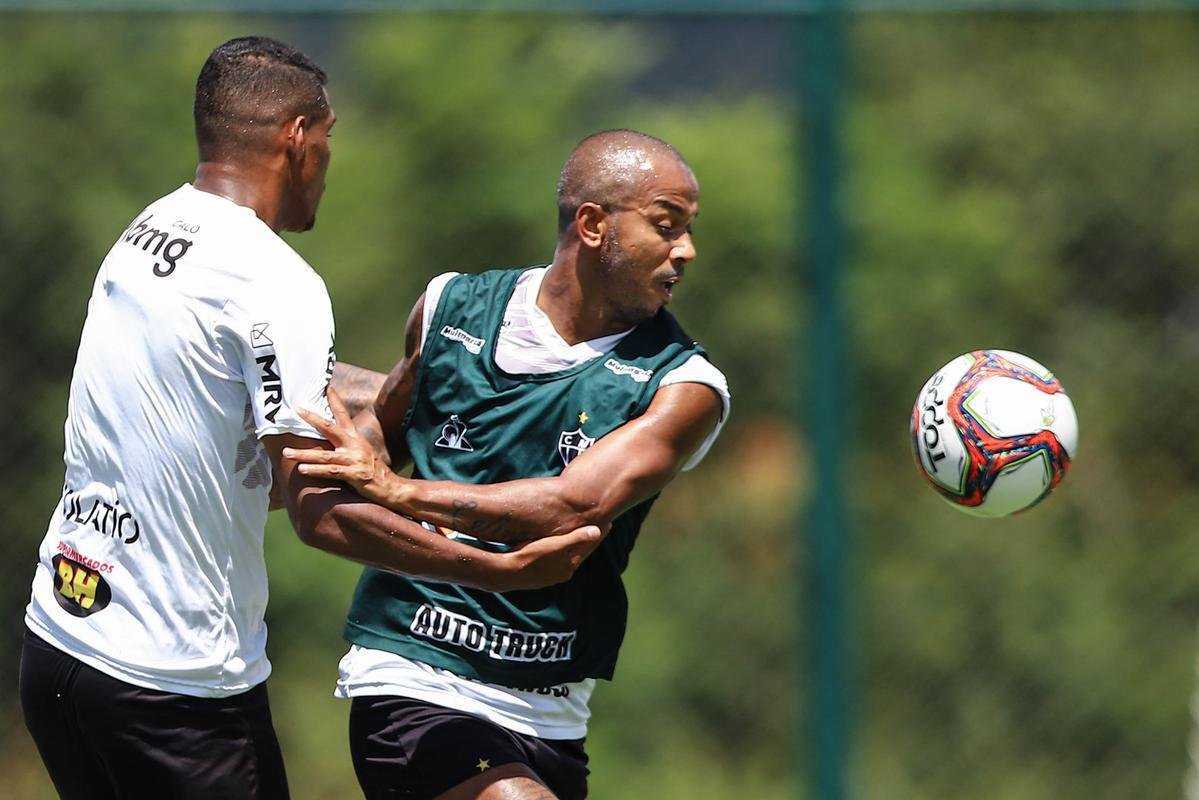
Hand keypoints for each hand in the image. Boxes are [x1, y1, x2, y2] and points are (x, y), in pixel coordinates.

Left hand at [284, 386, 403, 506]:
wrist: (391, 487)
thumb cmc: (374, 471)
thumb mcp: (362, 452)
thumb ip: (346, 446)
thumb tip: (329, 441)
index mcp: (355, 438)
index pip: (344, 415)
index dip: (335, 401)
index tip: (326, 387)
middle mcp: (354, 445)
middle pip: (330, 428)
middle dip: (312, 418)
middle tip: (297, 409)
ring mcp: (353, 459)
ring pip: (324, 455)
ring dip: (303, 454)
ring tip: (286, 452)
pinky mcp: (354, 474)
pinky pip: (331, 471)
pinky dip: (315, 470)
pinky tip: (302, 469)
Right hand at [489, 525, 603, 590]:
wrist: (505, 573)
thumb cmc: (529, 556)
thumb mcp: (555, 546)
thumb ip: (576, 539)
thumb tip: (597, 531)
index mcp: (568, 566)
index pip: (588, 547)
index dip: (597, 534)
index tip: (608, 523)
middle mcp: (561, 573)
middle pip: (579, 552)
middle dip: (587, 539)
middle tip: (596, 526)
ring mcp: (549, 575)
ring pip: (566, 556)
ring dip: (573, 545)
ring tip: (578, 534)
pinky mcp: (537, 574)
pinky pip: (554, 558)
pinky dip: (559, 550)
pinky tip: (555, 544)